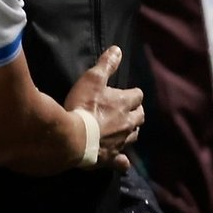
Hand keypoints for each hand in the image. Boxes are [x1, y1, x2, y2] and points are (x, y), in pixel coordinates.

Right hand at [64, 46, 143, 168]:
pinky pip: (122, 162)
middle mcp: (128, 123)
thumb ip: (106, 64)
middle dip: (135, 112)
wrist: (72, 137)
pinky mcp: (112, 158)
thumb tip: (118, 50)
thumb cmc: (82, 106)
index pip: (137, 95)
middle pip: (140, 116)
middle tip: (126, 110)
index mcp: (125, 103)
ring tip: (123, 129)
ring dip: (131, 131)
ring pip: (134, 136)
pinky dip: (122, 161)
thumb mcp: (92, 79)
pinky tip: (122, 162)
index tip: (124, 93)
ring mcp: (121, 142)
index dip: (132, 93)